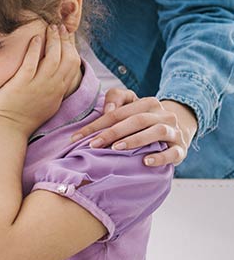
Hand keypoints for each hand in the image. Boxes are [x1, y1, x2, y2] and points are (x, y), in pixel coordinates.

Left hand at [0, 24, 80, 137]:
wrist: (7, 130)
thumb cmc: (22, 118)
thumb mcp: (46, 104)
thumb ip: (53, 89)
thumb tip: (55, 75)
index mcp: (59, 92)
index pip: (73, 66)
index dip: (72, 47)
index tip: (68, 36)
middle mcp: (52, 88)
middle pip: (67, 59)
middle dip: (66, 40)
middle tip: (61, 27)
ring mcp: (38, 86)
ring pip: (53, 58)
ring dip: (53, 40)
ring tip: (50, 27)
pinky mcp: (22, 83)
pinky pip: (32, 62)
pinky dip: (35, 48)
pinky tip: (35, 37)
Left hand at [69, 93, 197, 166]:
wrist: (177, 130)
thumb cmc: (144, 120)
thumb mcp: (130, 105)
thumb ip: (116, 98)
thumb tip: (108, 110)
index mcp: (148, 103)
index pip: (118, 112)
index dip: (97, 124)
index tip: (78, 137)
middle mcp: (163, 114)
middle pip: (137, 120)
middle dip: (113, 132)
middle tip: (93, 144)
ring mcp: (174, 131)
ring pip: (157, 131)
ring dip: (135, 140)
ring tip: (117, 148)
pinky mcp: (181, 149)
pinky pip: (173, 153)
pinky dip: (160, 157)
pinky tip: (146, 161)